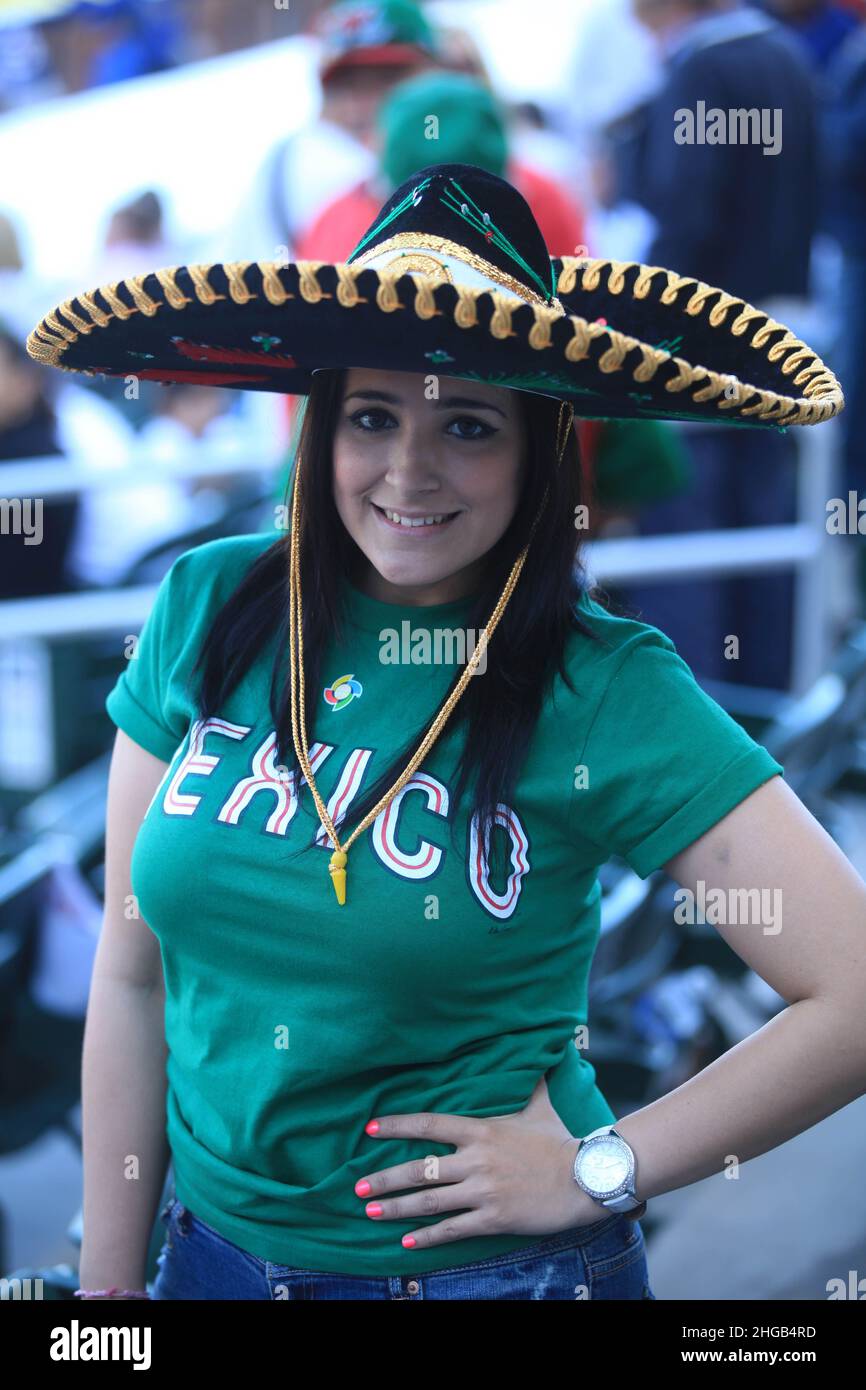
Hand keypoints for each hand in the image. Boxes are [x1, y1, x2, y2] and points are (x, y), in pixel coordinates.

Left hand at [354, 1075, 605, 1250]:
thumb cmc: (560, 1141)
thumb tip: (541, 1050)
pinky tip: (406, 1242)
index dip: (398, 1126)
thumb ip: (531, 1082)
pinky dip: (427, 1237)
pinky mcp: (494, 1218)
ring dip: (396, 1208)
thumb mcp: (540, 1107)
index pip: (429, 1123)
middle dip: (385, 1178)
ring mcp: (483, 1190)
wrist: (584, 1178)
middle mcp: (476, 1159)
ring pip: (429, 1200)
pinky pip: (452, 1228)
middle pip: (420, 1169)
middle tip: (357, 1185)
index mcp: (481, 1129)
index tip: (371, 1129)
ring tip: (369, 1212)